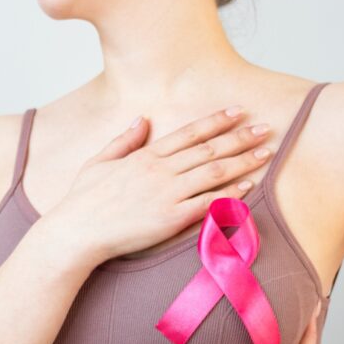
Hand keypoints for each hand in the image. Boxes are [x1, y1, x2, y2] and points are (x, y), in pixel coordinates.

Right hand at [49, 105, 273, 264]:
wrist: (77, 232)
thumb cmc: (83, 201)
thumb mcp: (99, 161)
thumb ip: (124, 140)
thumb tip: (141, 119)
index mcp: (145, 156)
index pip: (189, 133)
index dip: (216, 121)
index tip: (237, 111)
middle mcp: (160, 170)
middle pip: (209, 148)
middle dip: (240, 137)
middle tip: (266, 127)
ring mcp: (167, 194)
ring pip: (214, 172)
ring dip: (243, 161)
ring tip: (265, 153)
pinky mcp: (171, 219)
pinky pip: (208, 203)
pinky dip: (230, 194)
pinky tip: (248, 186)